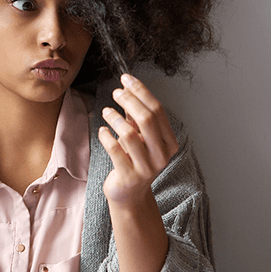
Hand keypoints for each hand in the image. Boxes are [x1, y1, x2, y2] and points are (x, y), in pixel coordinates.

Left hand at [99, 74, 178, 208]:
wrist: (129, 193)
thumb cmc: (134, 158)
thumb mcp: (139, 135)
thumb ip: (135, 113)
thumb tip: (128, 85)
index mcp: (169, 141)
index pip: (157, 109)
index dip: (141, 91)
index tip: (125, 78)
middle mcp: (162, 155)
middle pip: (147, 119)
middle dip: (129, 101)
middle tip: (115, 93)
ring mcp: (146, 167)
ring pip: (129, 134)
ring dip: (115, 118)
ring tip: (106, 111)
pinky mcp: (129, 176)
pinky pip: (115, 150)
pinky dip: (106, 136)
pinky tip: (102, 130)